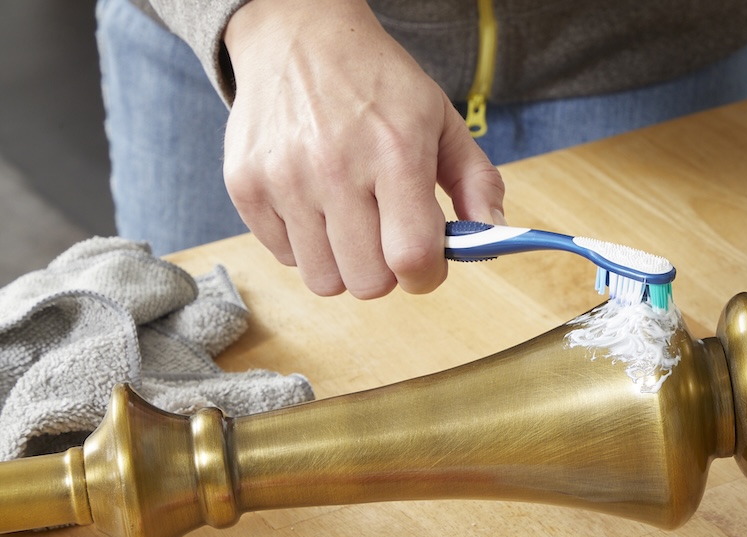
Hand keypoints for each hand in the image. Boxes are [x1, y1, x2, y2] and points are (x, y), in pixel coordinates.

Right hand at [222, 0, 505, 297]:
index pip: (412, 259)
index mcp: (395, 153)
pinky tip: (315, 206)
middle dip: (386, 271)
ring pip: (324, 281)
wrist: (298, 35)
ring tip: (350, 221)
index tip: (425, 262)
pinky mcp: (245, 185)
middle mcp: (335, 168)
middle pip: (367, 282)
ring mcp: (284, 179)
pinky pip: (284, 257)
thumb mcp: (441, 119)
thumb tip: (493, 236)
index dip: (426, 275)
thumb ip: (477, 181)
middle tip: (385, 237)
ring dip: (344, 263)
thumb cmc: (378, 83)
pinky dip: (305, 245)